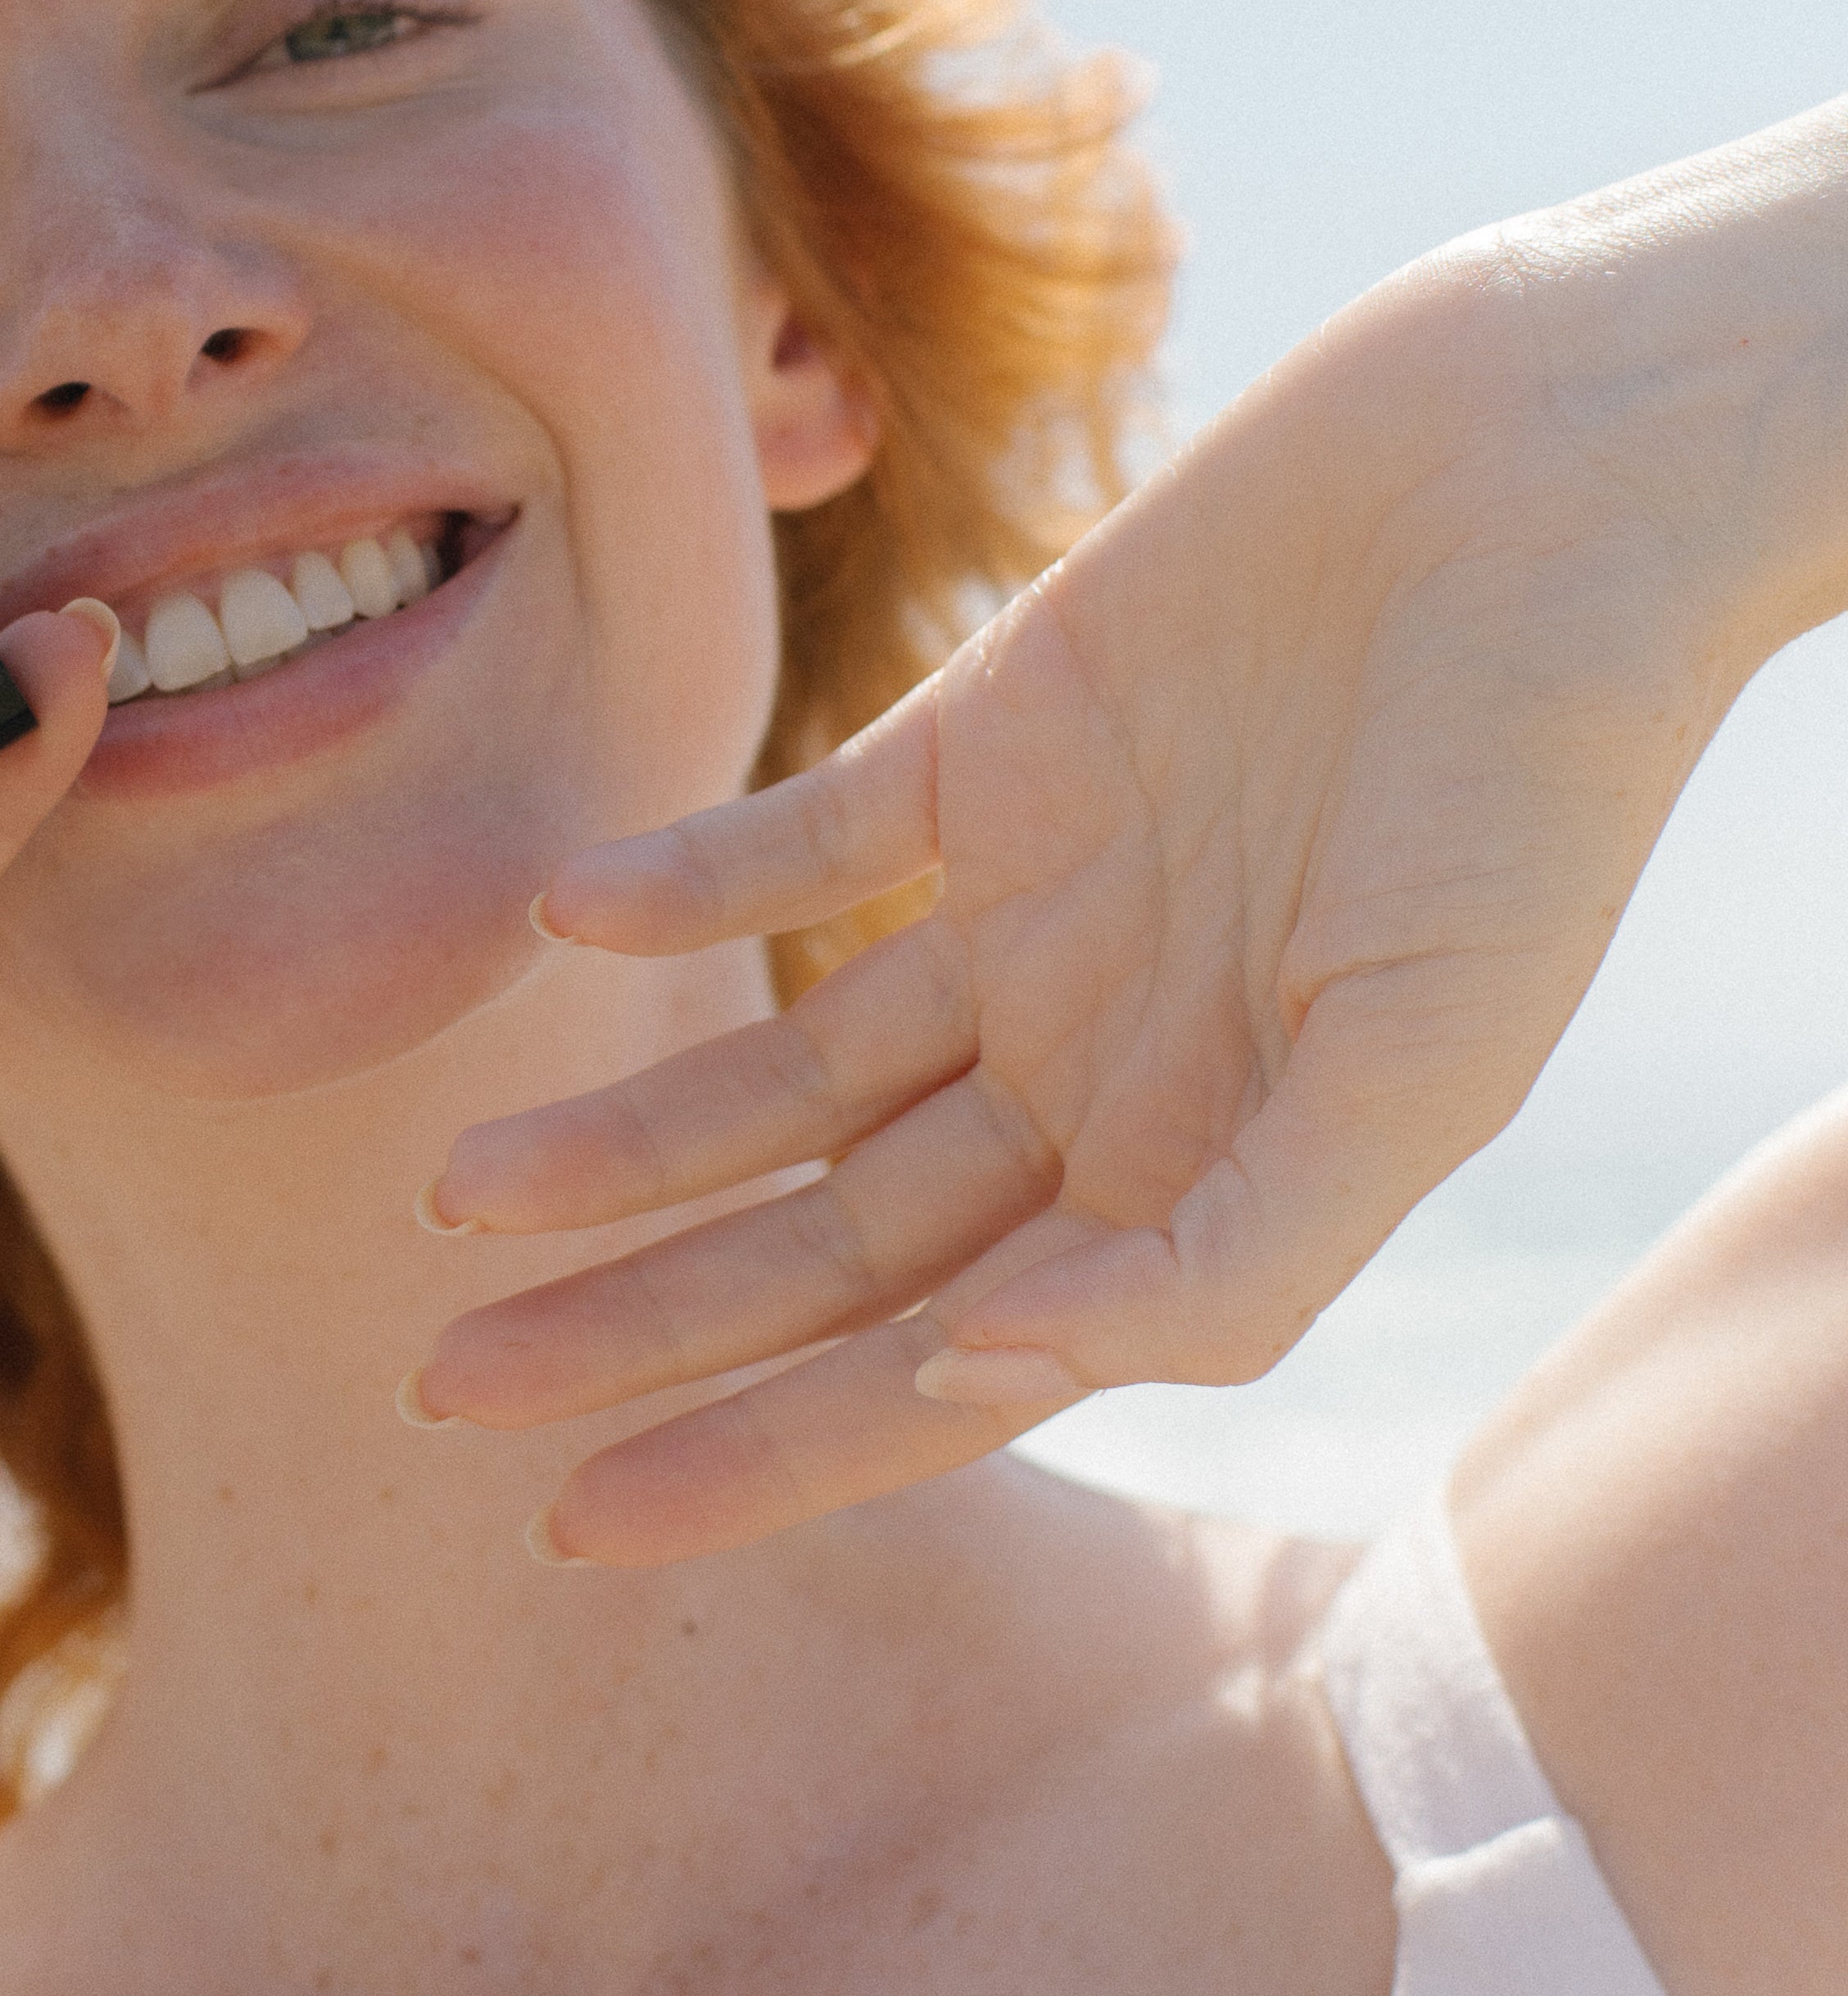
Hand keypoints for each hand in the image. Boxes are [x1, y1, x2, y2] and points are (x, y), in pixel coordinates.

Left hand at [413, 107, 1847, 1564]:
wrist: (1552, 472)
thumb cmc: (1536, 781)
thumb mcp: (1421, 1063)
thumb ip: (1226, 1257)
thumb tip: (978, 1375)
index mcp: (1197, 1177)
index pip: (933, 1367)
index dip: (759, 1452)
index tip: (570, 1522)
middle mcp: (1098, 1069)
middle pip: (824, 1245)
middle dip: (641, 1323)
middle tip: (443, 1386)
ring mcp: (1033, 913)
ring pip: (781, 1075)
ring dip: (619, 1138)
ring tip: (451, 1198)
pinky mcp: (984, 745)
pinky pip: (793, 846)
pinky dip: (676, 887)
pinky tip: (557, 925)